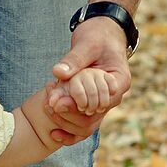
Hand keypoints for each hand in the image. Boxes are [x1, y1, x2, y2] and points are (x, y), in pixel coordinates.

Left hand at [47, 16, 131, 142]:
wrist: (101, 33)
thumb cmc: (97, 36)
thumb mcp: (86, 44)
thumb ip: (74, 59)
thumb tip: (58, 73)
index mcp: (119, 81)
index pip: (102, 102)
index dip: (79, 104)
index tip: (59, 101)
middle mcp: (113, 97)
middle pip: (93, 118)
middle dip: (69, 114)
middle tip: (48, 103)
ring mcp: (102, 102)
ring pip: (86, 124)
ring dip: (65, 120)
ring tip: (47, 106)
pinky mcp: (91, 104)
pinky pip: (81, 123)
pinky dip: (68, 128)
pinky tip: (53, 133)